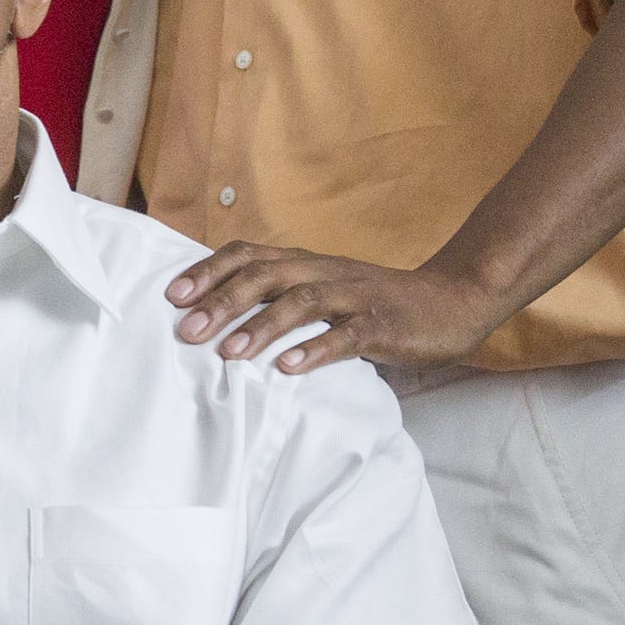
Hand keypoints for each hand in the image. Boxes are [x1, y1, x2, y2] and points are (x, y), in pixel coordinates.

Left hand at [167, 246, 502, 373]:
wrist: (451, 300)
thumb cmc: (375, 303)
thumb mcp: (324, 291)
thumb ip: (281, 297)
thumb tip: (219, 318)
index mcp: (307, 263)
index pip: (249, 255)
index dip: (209, 271)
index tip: (172, 296)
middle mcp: (326, 272)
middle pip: (266, 276)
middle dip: (223, 301)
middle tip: (187, 331)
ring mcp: (356, 296)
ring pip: (302, 302)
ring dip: (262, 326)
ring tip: (229, 353)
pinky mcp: (384, 324)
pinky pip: (347, 335)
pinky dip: (316, 350)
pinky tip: (289, 369)